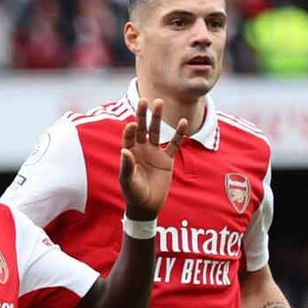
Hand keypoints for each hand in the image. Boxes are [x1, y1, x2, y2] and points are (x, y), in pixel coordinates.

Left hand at [120, 99, 186, 220]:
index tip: (133, 124)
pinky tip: (183, 122)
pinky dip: (179, 134)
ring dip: (157, 118)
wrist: (147, 206)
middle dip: (143, 115)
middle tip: (144, 100)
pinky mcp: (167, 160)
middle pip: (142, 128)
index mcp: (129, 152)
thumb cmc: (133, 194)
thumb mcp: (128, 181)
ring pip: (157, 132)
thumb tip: (124, 150)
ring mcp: (154, 153)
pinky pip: (174, 144)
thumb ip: (126, 166)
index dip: (131, 129)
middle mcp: (141, 149)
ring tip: (159, 102)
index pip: (129, 136)